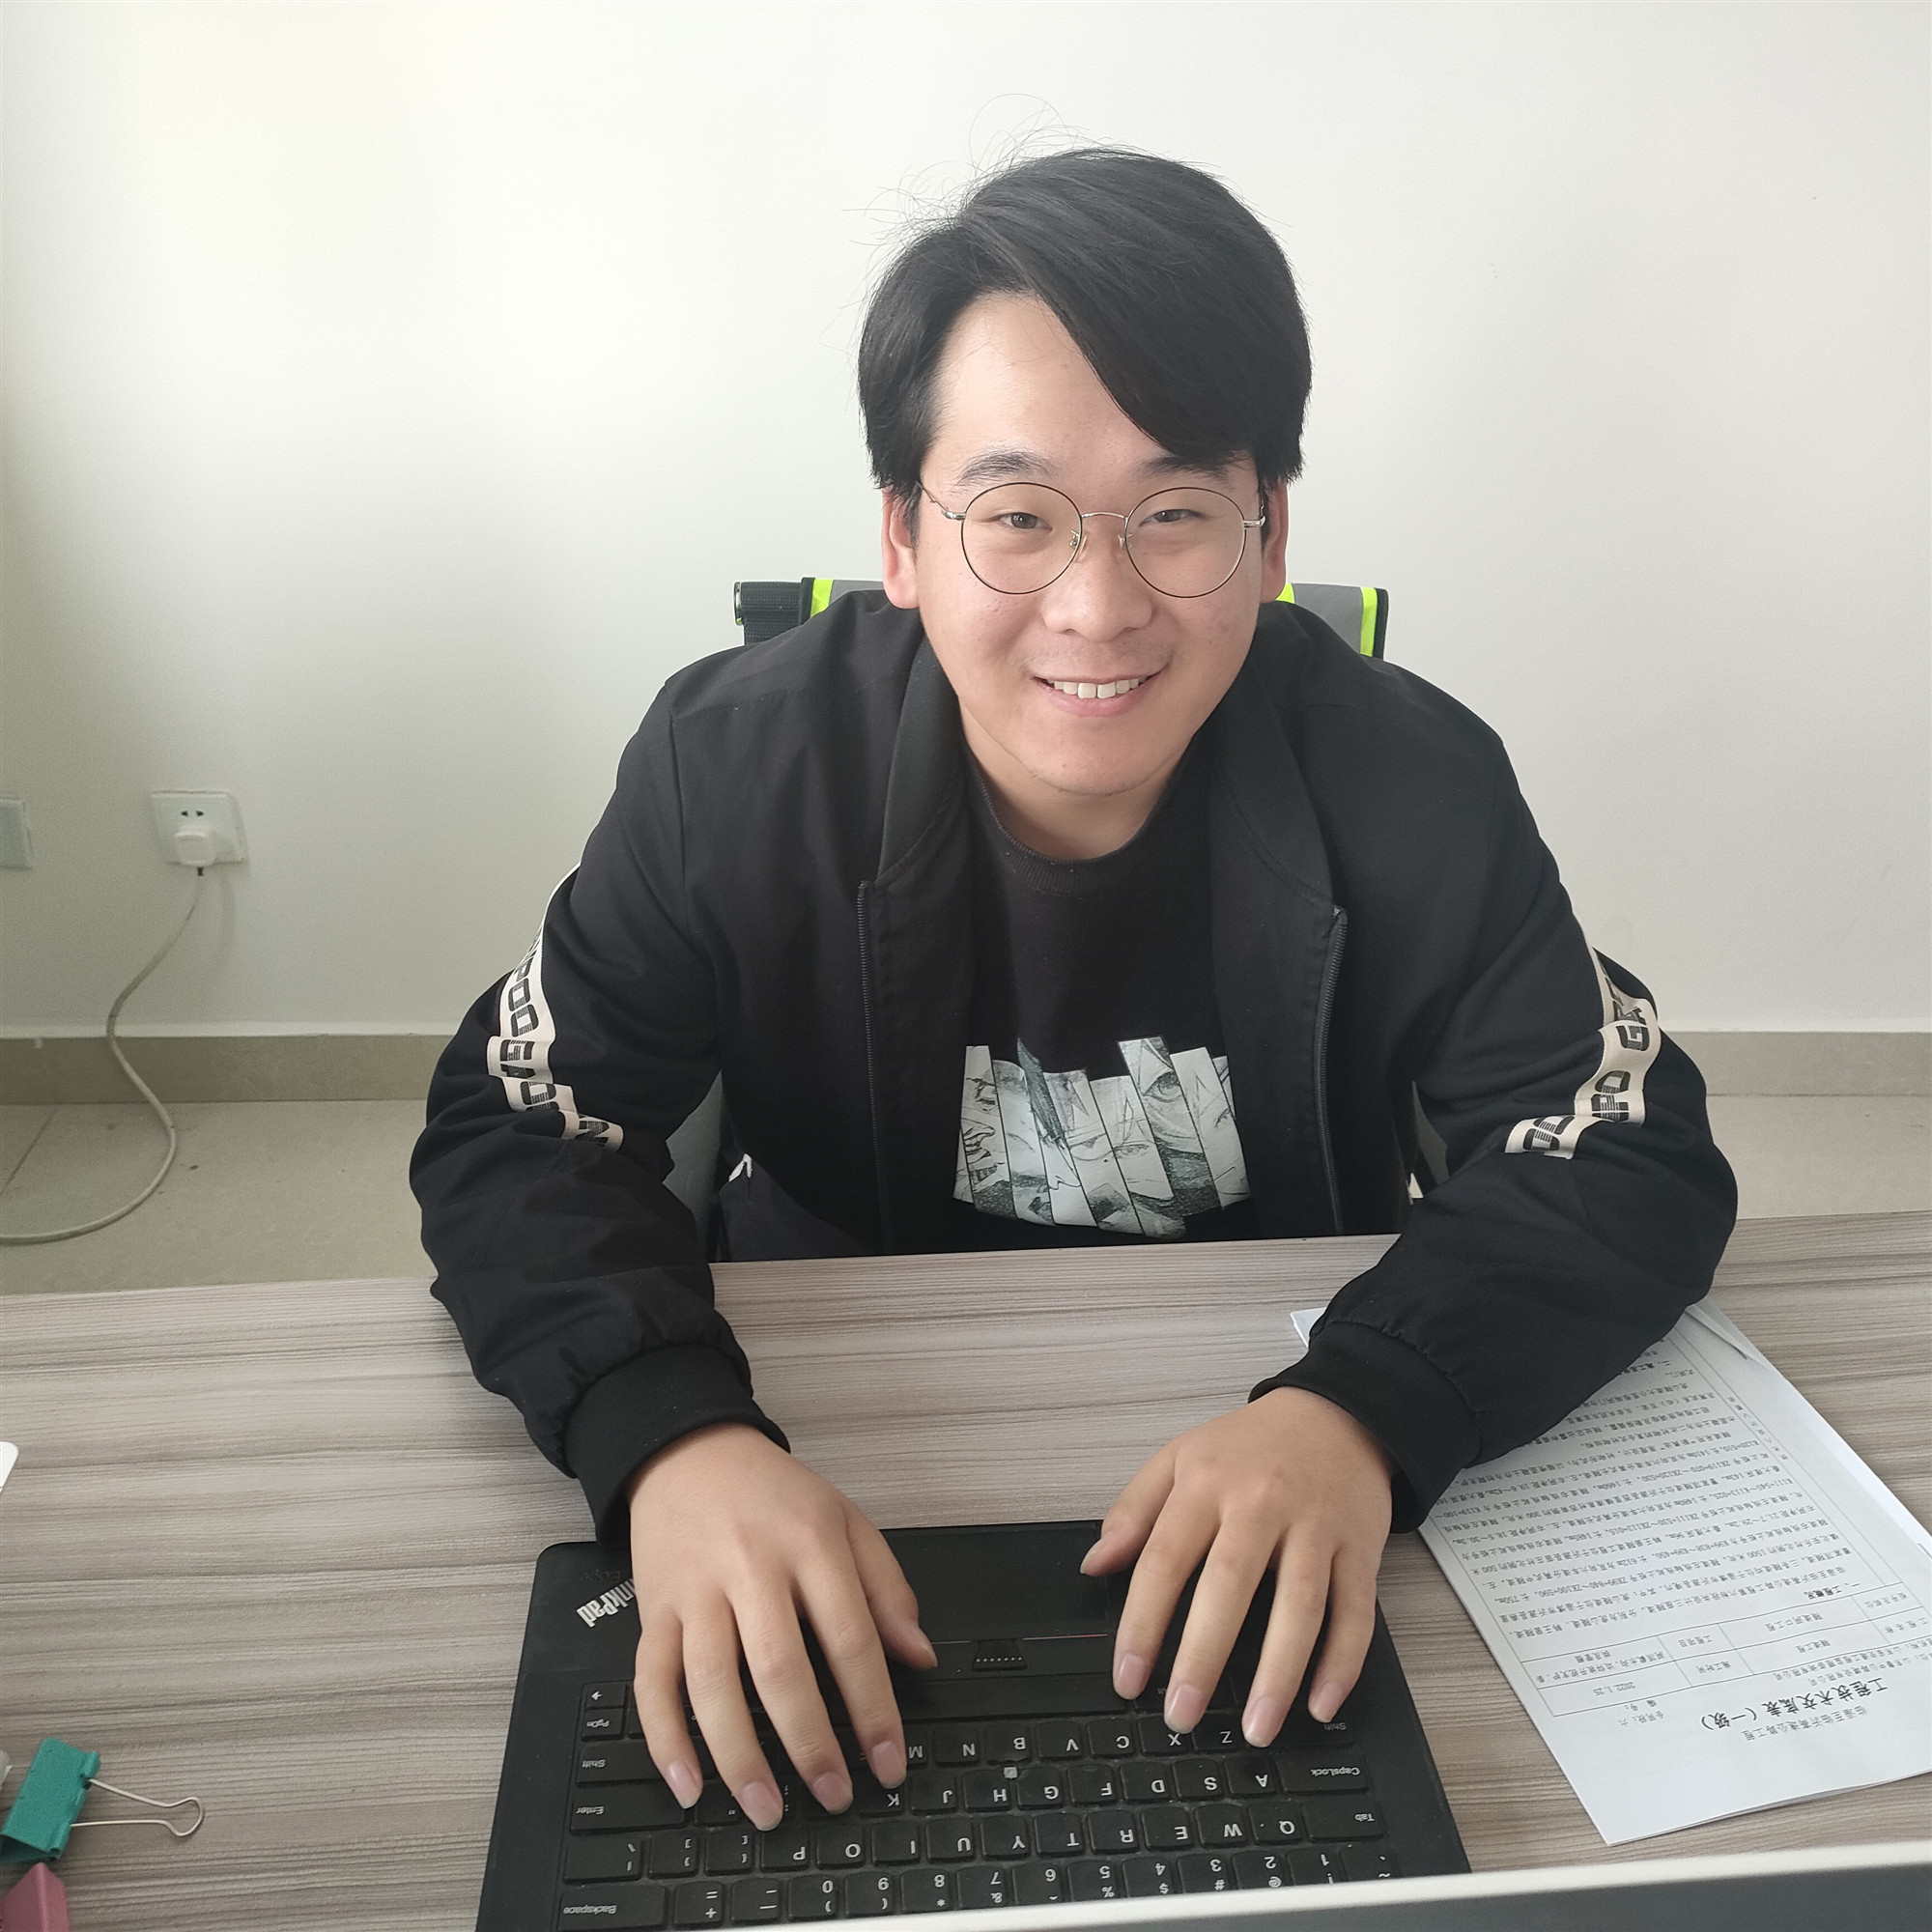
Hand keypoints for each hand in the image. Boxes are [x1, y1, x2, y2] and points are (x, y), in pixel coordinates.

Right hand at [626, 1423, 935, 1828]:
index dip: (874, 1708)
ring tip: (767, 1808)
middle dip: (809, 1744)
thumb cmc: (774, 1494)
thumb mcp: (846, 1520)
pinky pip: (651, 1681)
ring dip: (739, 1757)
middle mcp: (751, 1568)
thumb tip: (920, 1657)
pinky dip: (666, 1739)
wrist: (690, 1451)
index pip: (851, 1638)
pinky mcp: (654, 1610)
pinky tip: (688, 1784)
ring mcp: (697, 1591)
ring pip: (712, 1684)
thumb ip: (887, 1587)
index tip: (888, 1763)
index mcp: (810, 1544)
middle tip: (833, 1796)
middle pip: (780, 1668)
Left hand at [1081, 1388, 1391, 1743]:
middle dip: (1203, 1657)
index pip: (1165, 1560)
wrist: (1337, 1413)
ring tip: (1257, 1728)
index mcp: (1208, 1485)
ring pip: (1300, 1606)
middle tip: (1182, 1714)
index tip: (1128, 1677)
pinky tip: (1321, 1704)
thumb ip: (1133, 1511)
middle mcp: (1262, 1504)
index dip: (1142, 1623)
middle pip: (1230, 1586)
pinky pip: (1355, 1613)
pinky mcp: (1360, 1548)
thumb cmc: (1251, 1446)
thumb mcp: (1180, 1458)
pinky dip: (1342, 1662)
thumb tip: (1096, 1565)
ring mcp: (1316, 1527)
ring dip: (1279, 1674)